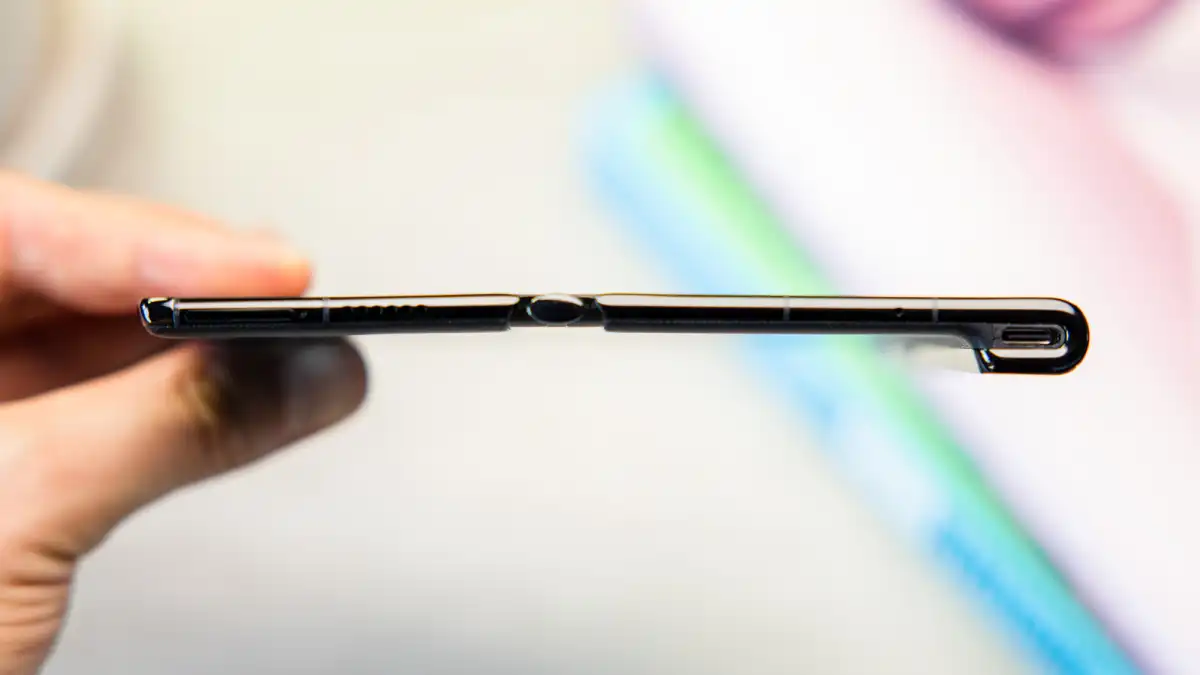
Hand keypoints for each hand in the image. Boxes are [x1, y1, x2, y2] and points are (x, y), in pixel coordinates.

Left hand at [0, 172, 366, 674]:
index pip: (9, 227)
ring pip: (73, 337)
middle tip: (282, 293)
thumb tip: (304, 372)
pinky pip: (83, 407)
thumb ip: (167, 424)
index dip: (147, 238)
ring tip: (284, 346)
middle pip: (48, 268)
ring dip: (187, 347)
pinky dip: (164, 405)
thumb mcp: (14, 515)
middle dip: (176, 282)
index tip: (267, 268)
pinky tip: (235, 395)